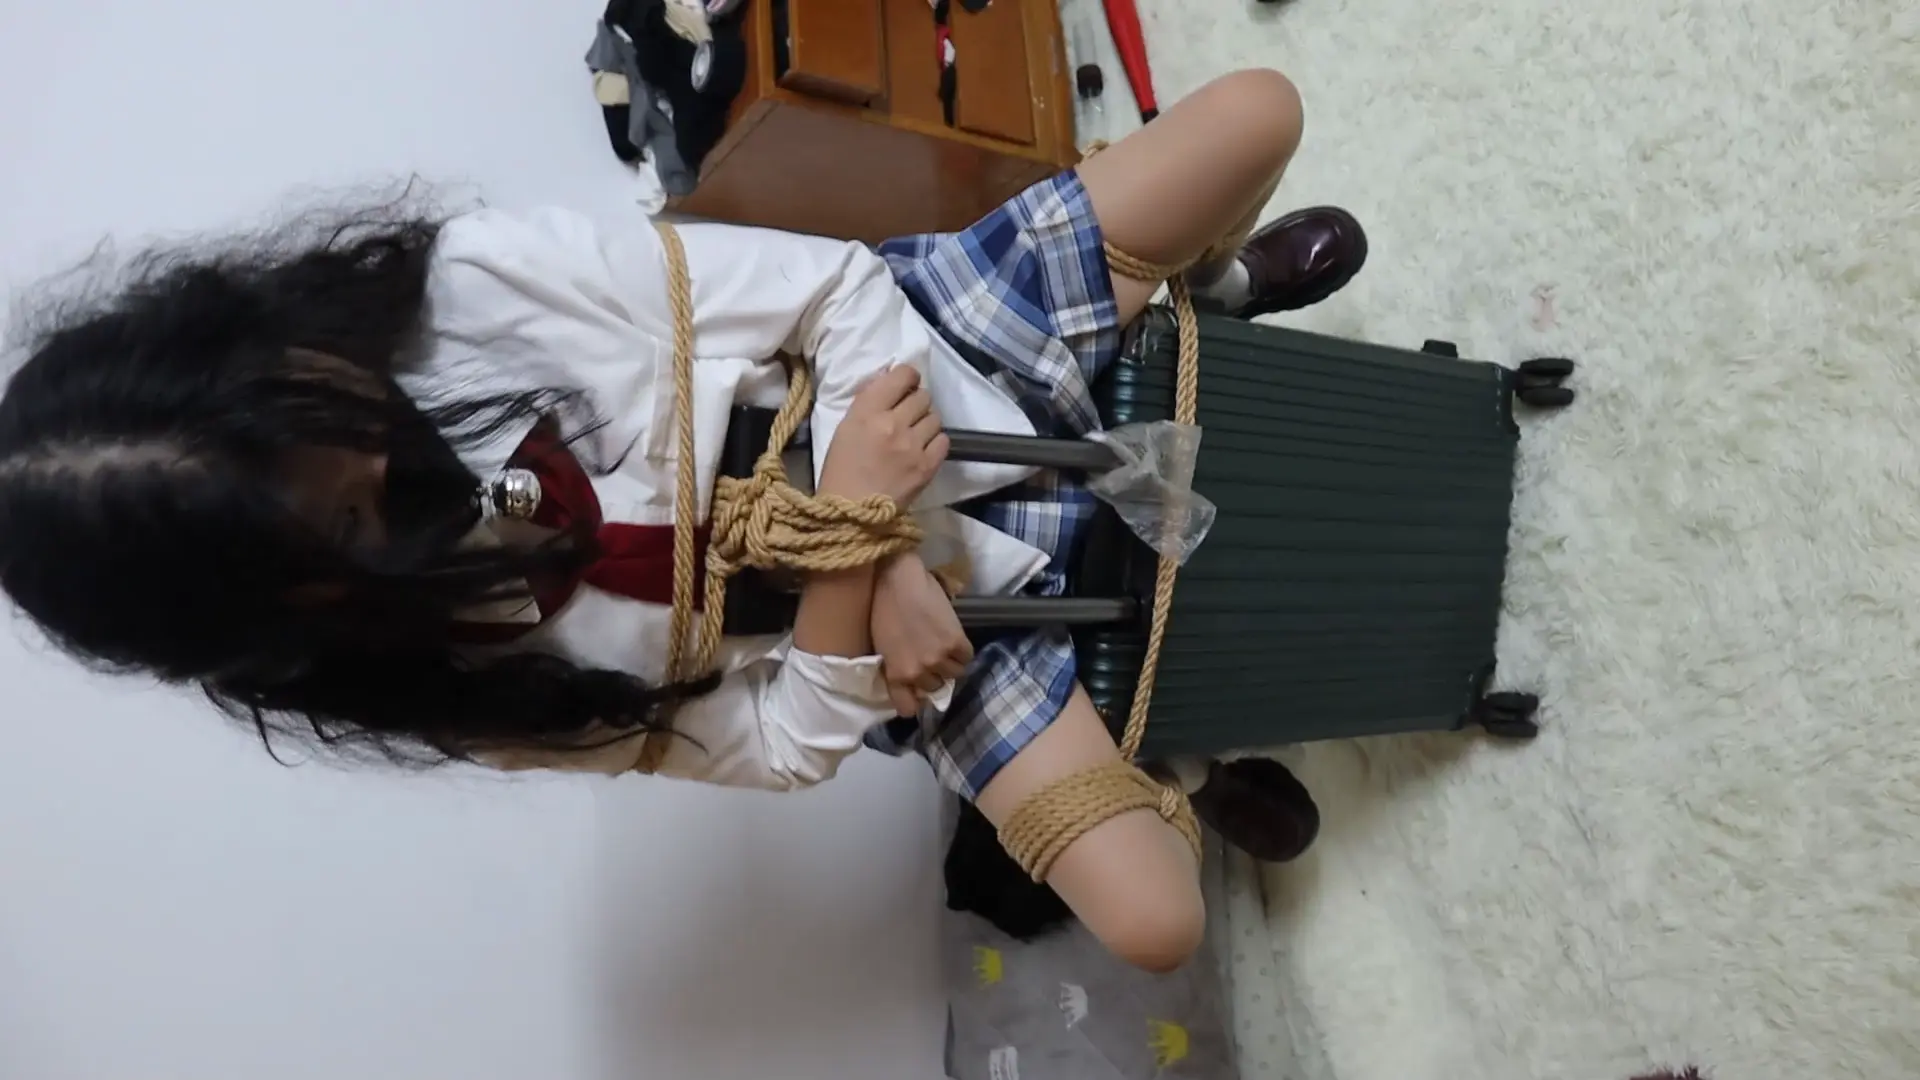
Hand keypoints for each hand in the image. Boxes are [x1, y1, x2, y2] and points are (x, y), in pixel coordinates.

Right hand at [818, 365, 948, 505]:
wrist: (851, 515)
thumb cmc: (841, 470)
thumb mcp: (845, 428)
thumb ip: (868, 402)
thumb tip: (889, 380)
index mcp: (867, 411)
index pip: (902, 375)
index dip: (907, 377)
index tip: (904, 386)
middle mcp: (893, 423)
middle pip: (922, 395)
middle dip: (916, 402)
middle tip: (907, 416)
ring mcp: (913, 445)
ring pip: (935, 416)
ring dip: (926, 422)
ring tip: (914, 435)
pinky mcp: (927, 465)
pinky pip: (944, 439)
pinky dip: (935, 442)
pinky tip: (922, 450)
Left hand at [871, 553, 973, 716]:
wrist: (898, 580)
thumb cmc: (883, 609)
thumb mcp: (882, 647)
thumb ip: (896, 667)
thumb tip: (912, 678)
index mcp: (896, 674)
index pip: (909, 708)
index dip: (915, 700)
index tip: (917, 691)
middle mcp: (918, 672)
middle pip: (935, 688)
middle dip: (934, 675)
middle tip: (932, 659)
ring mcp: (939, 658)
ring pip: (954, 675)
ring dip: (951, 663)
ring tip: (945, 647)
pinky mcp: (956, 642)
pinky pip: (967, 657)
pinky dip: (963, 650)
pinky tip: (954, 638)